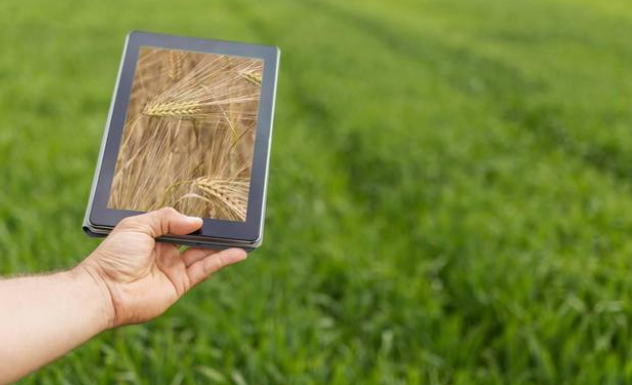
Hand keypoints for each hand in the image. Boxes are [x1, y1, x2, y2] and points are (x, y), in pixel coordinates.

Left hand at [78, 207, 246, 327]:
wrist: (104, 290)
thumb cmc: (113, 256)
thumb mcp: (137, 225)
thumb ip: (167, 218)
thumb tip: (196, 221)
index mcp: (152, 236)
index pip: (178, 224)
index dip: (193, 217)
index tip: (212, 208)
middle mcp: (165, 252)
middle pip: (194, 239)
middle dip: (212, 231)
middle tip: (232, 220)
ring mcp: (173, 269)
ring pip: (203, 254)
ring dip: (222, 245)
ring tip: (243, 236)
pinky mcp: (180, 284)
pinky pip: (205, 270)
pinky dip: (222, 260)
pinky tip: (238, 253)